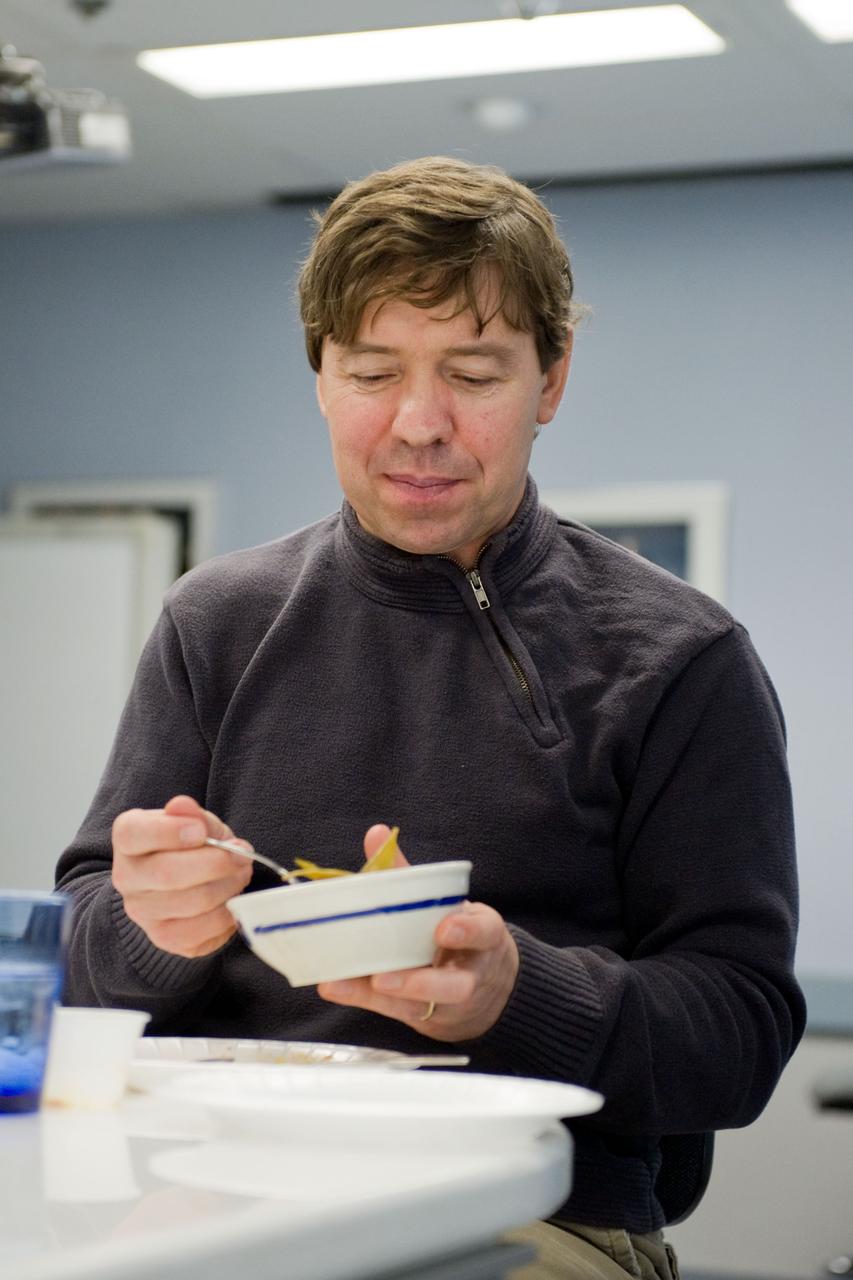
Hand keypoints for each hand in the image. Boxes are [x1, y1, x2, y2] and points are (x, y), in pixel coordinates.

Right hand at [111, 795, 252, 957]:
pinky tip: (233, 901)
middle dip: (216, 863)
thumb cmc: (189, 845)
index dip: (169, 832)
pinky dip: (227, 916)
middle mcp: (126, 878)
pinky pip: (201, 933)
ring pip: (192, 903)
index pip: (133, 834)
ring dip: (229, 887)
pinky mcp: (164, 938)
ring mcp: (142, 913)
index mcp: (128, 840)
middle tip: (242, 855)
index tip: (201, 831)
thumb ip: (191, 813)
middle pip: (168, 874)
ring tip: (241, 874)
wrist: (182, 881)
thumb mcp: (195, 821)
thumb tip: (183, 806)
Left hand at [318, 825, 518, 1040]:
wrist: (488, 987)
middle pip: (455, 986)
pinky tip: (337, 986)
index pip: (484, 932)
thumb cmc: (456, 932)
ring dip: (388, 998)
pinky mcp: (428, 1018)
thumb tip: (376, 833)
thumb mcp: (445, 902)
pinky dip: (366, 1000)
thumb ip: (408, 872)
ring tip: (358, 985)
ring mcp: (450, 1002)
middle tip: (383, 978)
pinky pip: (398, 1013)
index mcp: (482, 936)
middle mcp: (471, 973)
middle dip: (420, 983)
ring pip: (425, 1007)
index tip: (445, 928)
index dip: (467, 931)